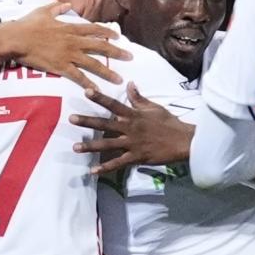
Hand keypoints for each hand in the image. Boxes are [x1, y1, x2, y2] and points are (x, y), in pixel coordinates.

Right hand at [0, 2, 131, 90]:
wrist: (16, 38)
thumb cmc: (27, 25)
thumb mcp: (43, 11)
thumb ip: (57, 7)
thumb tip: (67, 4)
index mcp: (70, 28)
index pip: (94, 30)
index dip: (108, 33)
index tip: (118, 36)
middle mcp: (73, 41)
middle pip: (100, 47)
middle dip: (117, 52)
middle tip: (130, 57)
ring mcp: (68, 55)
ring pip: (93, 64)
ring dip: (108, 72)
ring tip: (120, 79)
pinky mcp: (61, 67)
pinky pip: (78, 77)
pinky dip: (88, 84)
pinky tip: (98, 91)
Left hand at [70, 83, 195, 175]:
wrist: (183, 141)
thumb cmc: (169, 123)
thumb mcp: (154, 107)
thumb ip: (139, 98)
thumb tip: (130, 84)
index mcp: (134, 115)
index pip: (114, 104)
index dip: (100, 98)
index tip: (86, 91)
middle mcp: (130, 128)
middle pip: (105, 124)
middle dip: (88, 121)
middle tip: (71, 119)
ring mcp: (132, 143)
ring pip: (108, 144)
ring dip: (91, 146)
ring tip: (75, 147)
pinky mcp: (136, 157)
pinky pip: (118, 163)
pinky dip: (105, 168)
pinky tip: (93, 171)